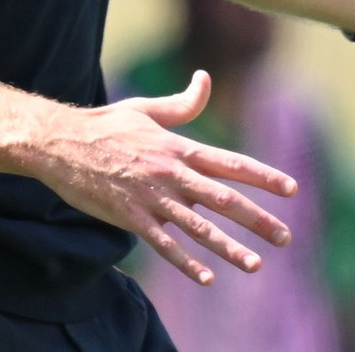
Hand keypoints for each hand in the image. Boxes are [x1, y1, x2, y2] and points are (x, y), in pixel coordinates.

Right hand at [34, 70, 295, 284]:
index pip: (230, 162)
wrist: (63, 143)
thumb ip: (182, 103)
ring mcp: (152, 199)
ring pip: (199, 228)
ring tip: (255, 264)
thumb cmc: (107, 124)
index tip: (291, 188)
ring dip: (229, 248)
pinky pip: (164, 245)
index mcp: (179, 148)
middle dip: (257, 219)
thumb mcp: (147, 109)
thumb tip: (205, 77)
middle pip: (223, 199)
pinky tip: (207, 277)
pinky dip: (187, 262)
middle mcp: (172, 174)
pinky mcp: (131, 218)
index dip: (263, 176)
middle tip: (286, 236)